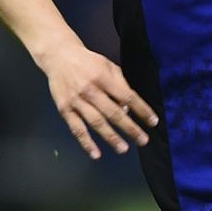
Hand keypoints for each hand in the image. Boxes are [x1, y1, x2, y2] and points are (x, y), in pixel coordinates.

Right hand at [38, 42, 157, 158]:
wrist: (59, 56)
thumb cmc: (88, 62)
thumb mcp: (108, 66)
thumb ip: (120, 84)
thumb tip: (128, 109)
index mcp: (103, 77)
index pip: (127, 96)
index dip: (141, 110)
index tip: (153, 122)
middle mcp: (90, 89)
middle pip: (113, 112)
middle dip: (130, 128)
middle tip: (143, 140)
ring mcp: (76, 100)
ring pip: (96, 122)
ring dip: (110, 137)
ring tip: (123, 149)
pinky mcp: (64, 109)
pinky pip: (77, 129)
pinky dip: (86, 143)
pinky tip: (96, 154)